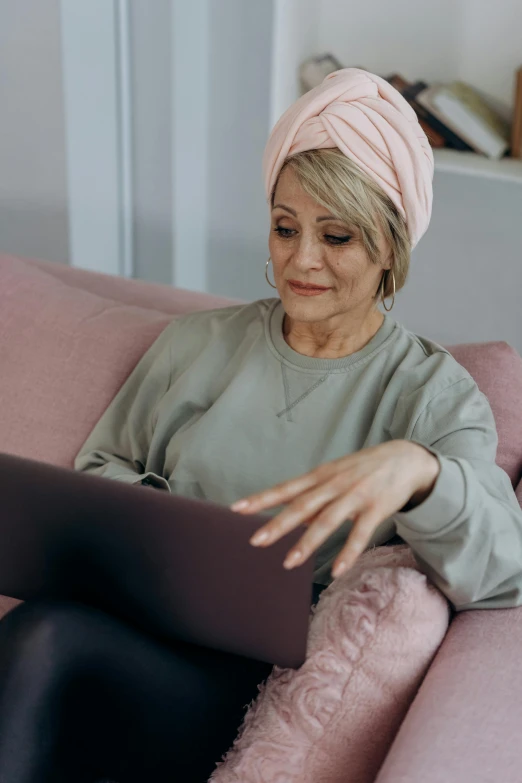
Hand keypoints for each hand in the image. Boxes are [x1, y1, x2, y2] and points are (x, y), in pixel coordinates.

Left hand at [230, 441, 439, 577]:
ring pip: (327, 521)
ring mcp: (355, 496)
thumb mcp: (335, 474)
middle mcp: (334, 485)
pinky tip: (336, 571)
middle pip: (302, 506)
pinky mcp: (376, 508)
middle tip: (255, 540)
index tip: (237, 508)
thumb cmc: (364, 468)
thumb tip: (294, 516)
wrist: (406, 458)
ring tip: (289, 562)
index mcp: (321, 476)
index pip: (286, 488)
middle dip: (278, 523)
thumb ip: (314, 494)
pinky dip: (347, 553)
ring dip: (307, 542)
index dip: (262, 498)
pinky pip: (360, 534)